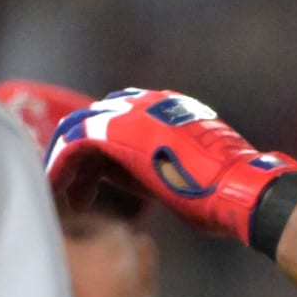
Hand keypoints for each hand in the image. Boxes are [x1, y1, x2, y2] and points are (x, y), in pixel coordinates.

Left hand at [45, 88, 296, 244]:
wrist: (239, 189)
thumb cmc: (223, 193)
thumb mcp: (186, 173)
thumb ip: (156, 167)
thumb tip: (131, 181)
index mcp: (169, 110)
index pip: (120, 118)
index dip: (101, 149)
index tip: (93, 180)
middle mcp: (149, 104)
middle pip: (96, 119)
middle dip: (79, 154)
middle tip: (69, 186)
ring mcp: (135, 114)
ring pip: (80, 128)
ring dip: (65, 161)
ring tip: (59, 191)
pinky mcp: (120, 132)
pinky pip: (76, 143)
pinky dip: (61, 165)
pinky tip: (56, 188)